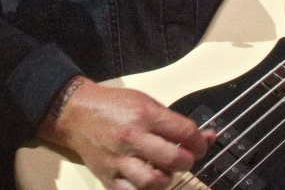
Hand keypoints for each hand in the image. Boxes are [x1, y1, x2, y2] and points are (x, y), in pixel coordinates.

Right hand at [39, 79, 208, 189]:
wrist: (77, 114)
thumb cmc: (113, 106)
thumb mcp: (146, 103)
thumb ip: (175, 122)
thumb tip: (207, 137)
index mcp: (144, 115)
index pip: (185, 132)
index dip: (199, 142)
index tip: (199, 146)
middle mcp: (132, 137)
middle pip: (173, 159)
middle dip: (187, 162)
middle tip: (184, 159)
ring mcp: (118, 159)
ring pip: (153, 181)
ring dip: (167, 179)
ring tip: (164, 171)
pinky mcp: (107, 176)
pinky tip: (146, 180)